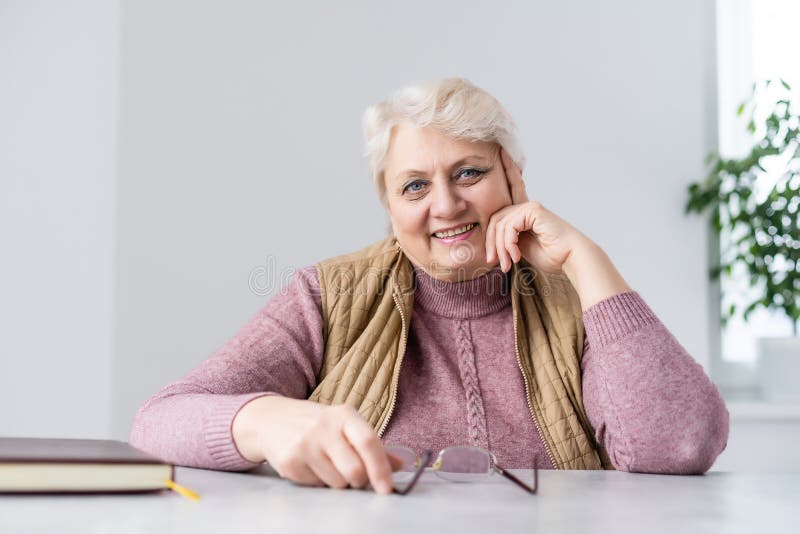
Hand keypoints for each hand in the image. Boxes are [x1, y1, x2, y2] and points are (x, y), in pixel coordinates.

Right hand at [232, 396, 403, 493]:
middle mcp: (324, 427)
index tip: (387, 488)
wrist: (270, 419)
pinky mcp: (289, 461)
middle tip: (353, 475)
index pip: (369, 442)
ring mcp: (304, 444)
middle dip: (358, 481)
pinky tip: (309, 465)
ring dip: (337, 481)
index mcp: (344, 415)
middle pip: (354, 471)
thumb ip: (372, 445)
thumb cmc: (316, 424)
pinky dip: (317, 481)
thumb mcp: (345, 425)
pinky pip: (315, 486)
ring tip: (326, 463)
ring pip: (336, 483)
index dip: (381, 468)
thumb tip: (400, 465)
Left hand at [485, 148, 590, 273]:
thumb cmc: (550, 255)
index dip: (508, 170)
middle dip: (491, 242)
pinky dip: (508, 243)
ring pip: (500, 224)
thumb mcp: (522, 247)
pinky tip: (516, 255)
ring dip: (501, 247)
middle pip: (495, 218)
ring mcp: (530, 207)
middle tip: (492, 261)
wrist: (569, 258)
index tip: (503, 151)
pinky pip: (509, 225)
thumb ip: (508, 238)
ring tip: (508, 263)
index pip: (512, 190)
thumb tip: (492, 241)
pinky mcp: (533, 210)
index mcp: (525, 212)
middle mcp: (527, 206)